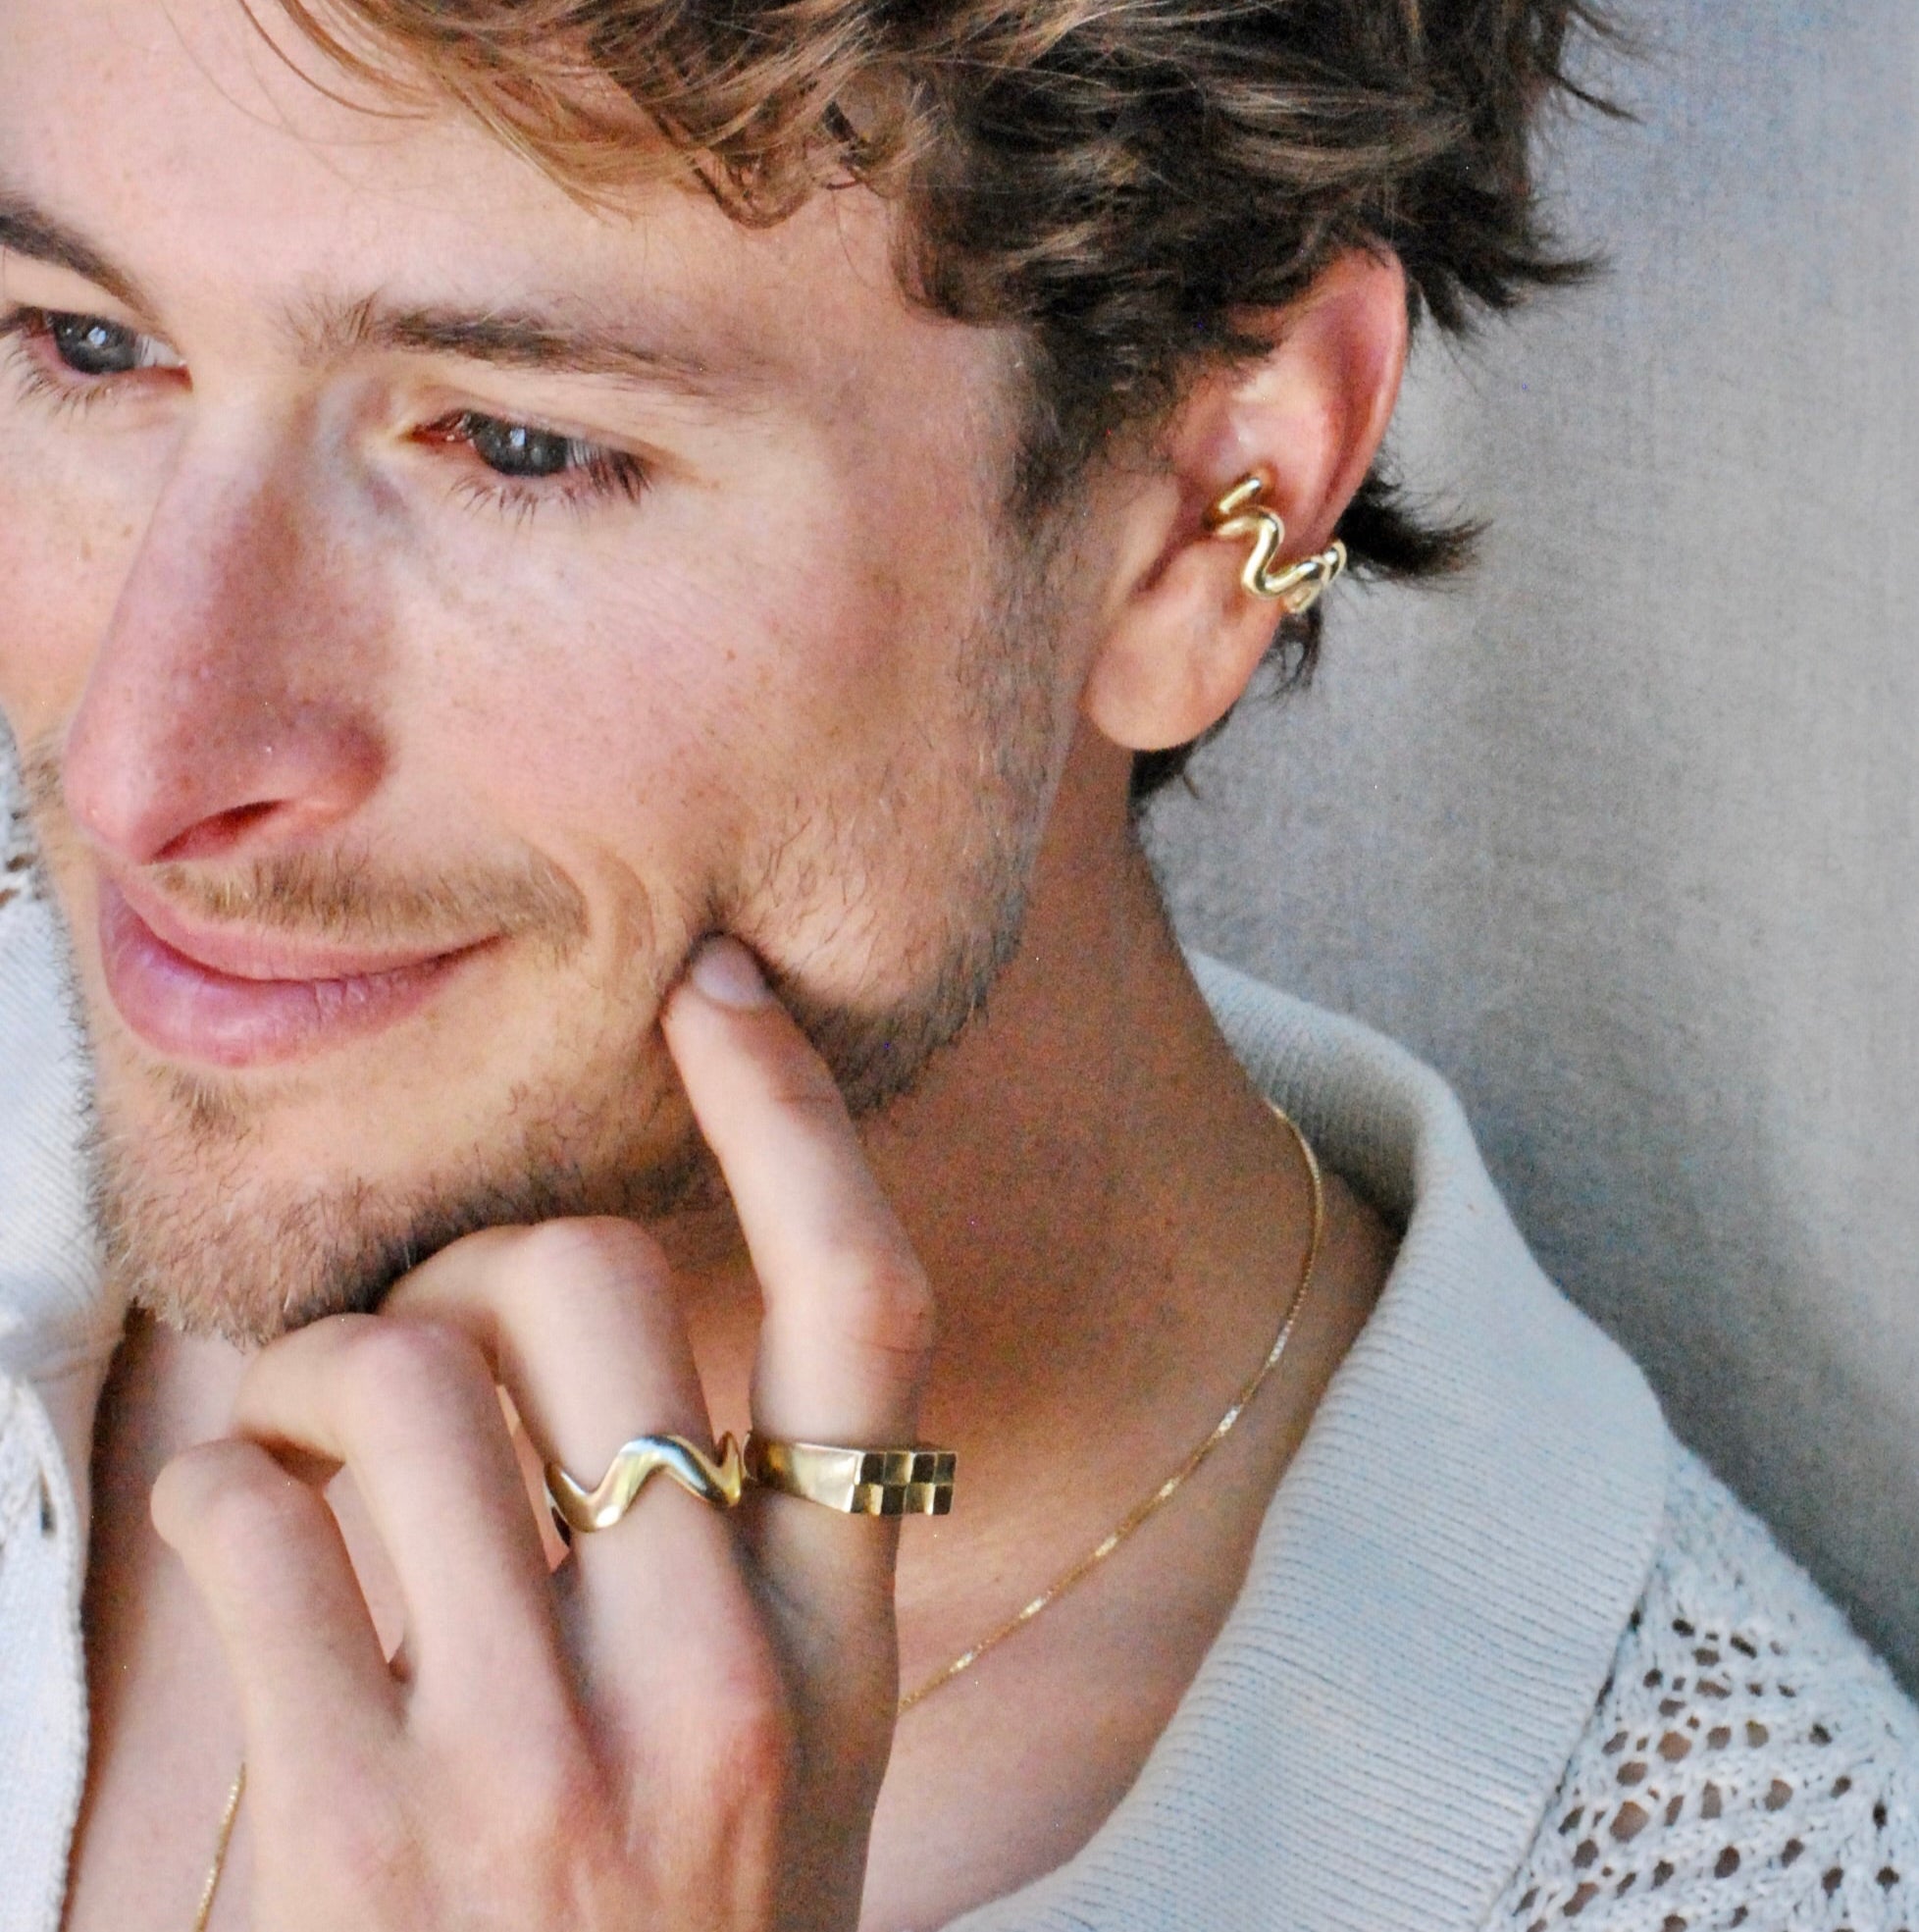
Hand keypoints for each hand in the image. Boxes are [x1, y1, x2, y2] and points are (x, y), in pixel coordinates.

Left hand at [151, 939, 937, 1930]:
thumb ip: (722, 1570)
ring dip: (314, 1366)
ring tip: (298, 1438)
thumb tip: (574, 1350)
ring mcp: (543, 1769)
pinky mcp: (364, 1843)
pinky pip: (254, 1518)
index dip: (798, 1123)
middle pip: (600, 1293)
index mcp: (832, 1654)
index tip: (716, 994)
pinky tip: (237, 1537)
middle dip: (478, 1263)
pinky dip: (218, 1485)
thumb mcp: (765, 1766)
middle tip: (424, 1335)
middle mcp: (715, 1689)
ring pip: (409, 1375)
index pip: (866, 1318)